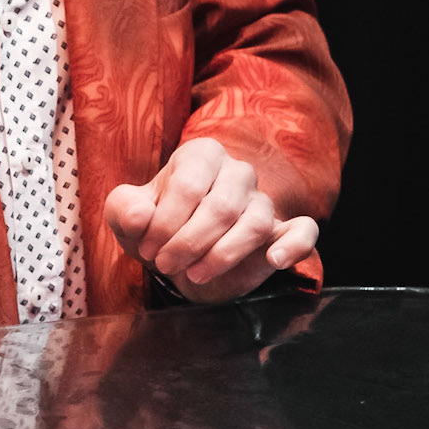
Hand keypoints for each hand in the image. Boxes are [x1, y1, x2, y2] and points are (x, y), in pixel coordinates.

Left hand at [103, 137, 317, 304]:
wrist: (177, 256)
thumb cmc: (153, 226)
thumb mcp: (126, 216)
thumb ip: (124, 210)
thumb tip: (140, 217)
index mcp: (201, 154)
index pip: (188, 186)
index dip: (163, 223)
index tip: (146, 250)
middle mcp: (237, 171)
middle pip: (220, 207)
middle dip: (187, 243)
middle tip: (165, 265)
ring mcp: (263, 200)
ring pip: (254, 223)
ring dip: (221, 255)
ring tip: (195, 274)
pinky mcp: (282, 231)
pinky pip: (303, 231)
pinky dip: (294, 245)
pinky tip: (275, 260)